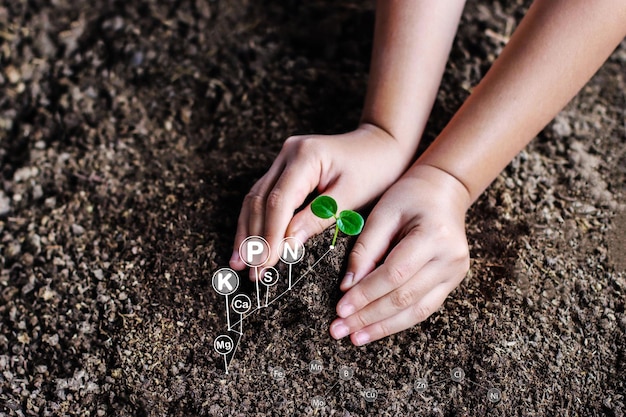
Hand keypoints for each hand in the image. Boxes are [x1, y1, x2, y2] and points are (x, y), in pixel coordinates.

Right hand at [229, 124, 415, 270]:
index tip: (265, 264)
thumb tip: (287, 246)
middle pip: (260, 199)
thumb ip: (317, 219)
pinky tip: (249, 242)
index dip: (270, 236)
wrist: (382, 143)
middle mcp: (288, 153)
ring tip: (239, 262)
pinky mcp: (285, 167)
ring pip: (255, 197)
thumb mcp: (351, 197)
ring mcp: (284, 158)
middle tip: (250, 271)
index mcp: (306, 156)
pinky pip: (264, 195)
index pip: (279, 202)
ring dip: (247, 231)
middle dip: (253, 238)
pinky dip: (256, 220)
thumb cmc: (375, 169)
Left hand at [329, 164, 470, 344]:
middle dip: (369, 317)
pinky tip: (376, 329)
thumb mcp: (382, 213)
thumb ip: (365, 249)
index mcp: (434, 235)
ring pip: (417, 311)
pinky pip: (424, 308)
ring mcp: (456, 273)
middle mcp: (450, 258)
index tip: (341, 308)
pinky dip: (398, 321)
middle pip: (405, 297)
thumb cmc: (410, 196)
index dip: (365, 294)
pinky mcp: (452, 281)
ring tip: (355, 337)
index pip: (394, 274)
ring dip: (383, 327)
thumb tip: (348, 286)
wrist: (445, 190)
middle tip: (340, 328)